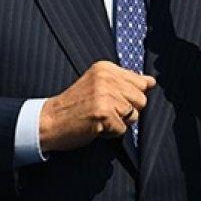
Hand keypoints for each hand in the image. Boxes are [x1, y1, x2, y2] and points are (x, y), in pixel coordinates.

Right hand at [39, 61, 154, 151]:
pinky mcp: (103, 113)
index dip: (130, 97)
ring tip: (99, 118)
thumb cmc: (75, 106)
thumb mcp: (98, 85)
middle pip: (141, 99)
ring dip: (118, 122)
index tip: (111, 100)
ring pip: (134, 115)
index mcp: (105, 68)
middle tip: (104, 110)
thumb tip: (151, 81)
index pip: (141, 82)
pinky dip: (110, 133)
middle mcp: (106, 78)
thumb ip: (124, 82)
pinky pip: (123, 129)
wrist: (49, 121)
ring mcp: (104, 95)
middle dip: (127, 110)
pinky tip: (95, 126)